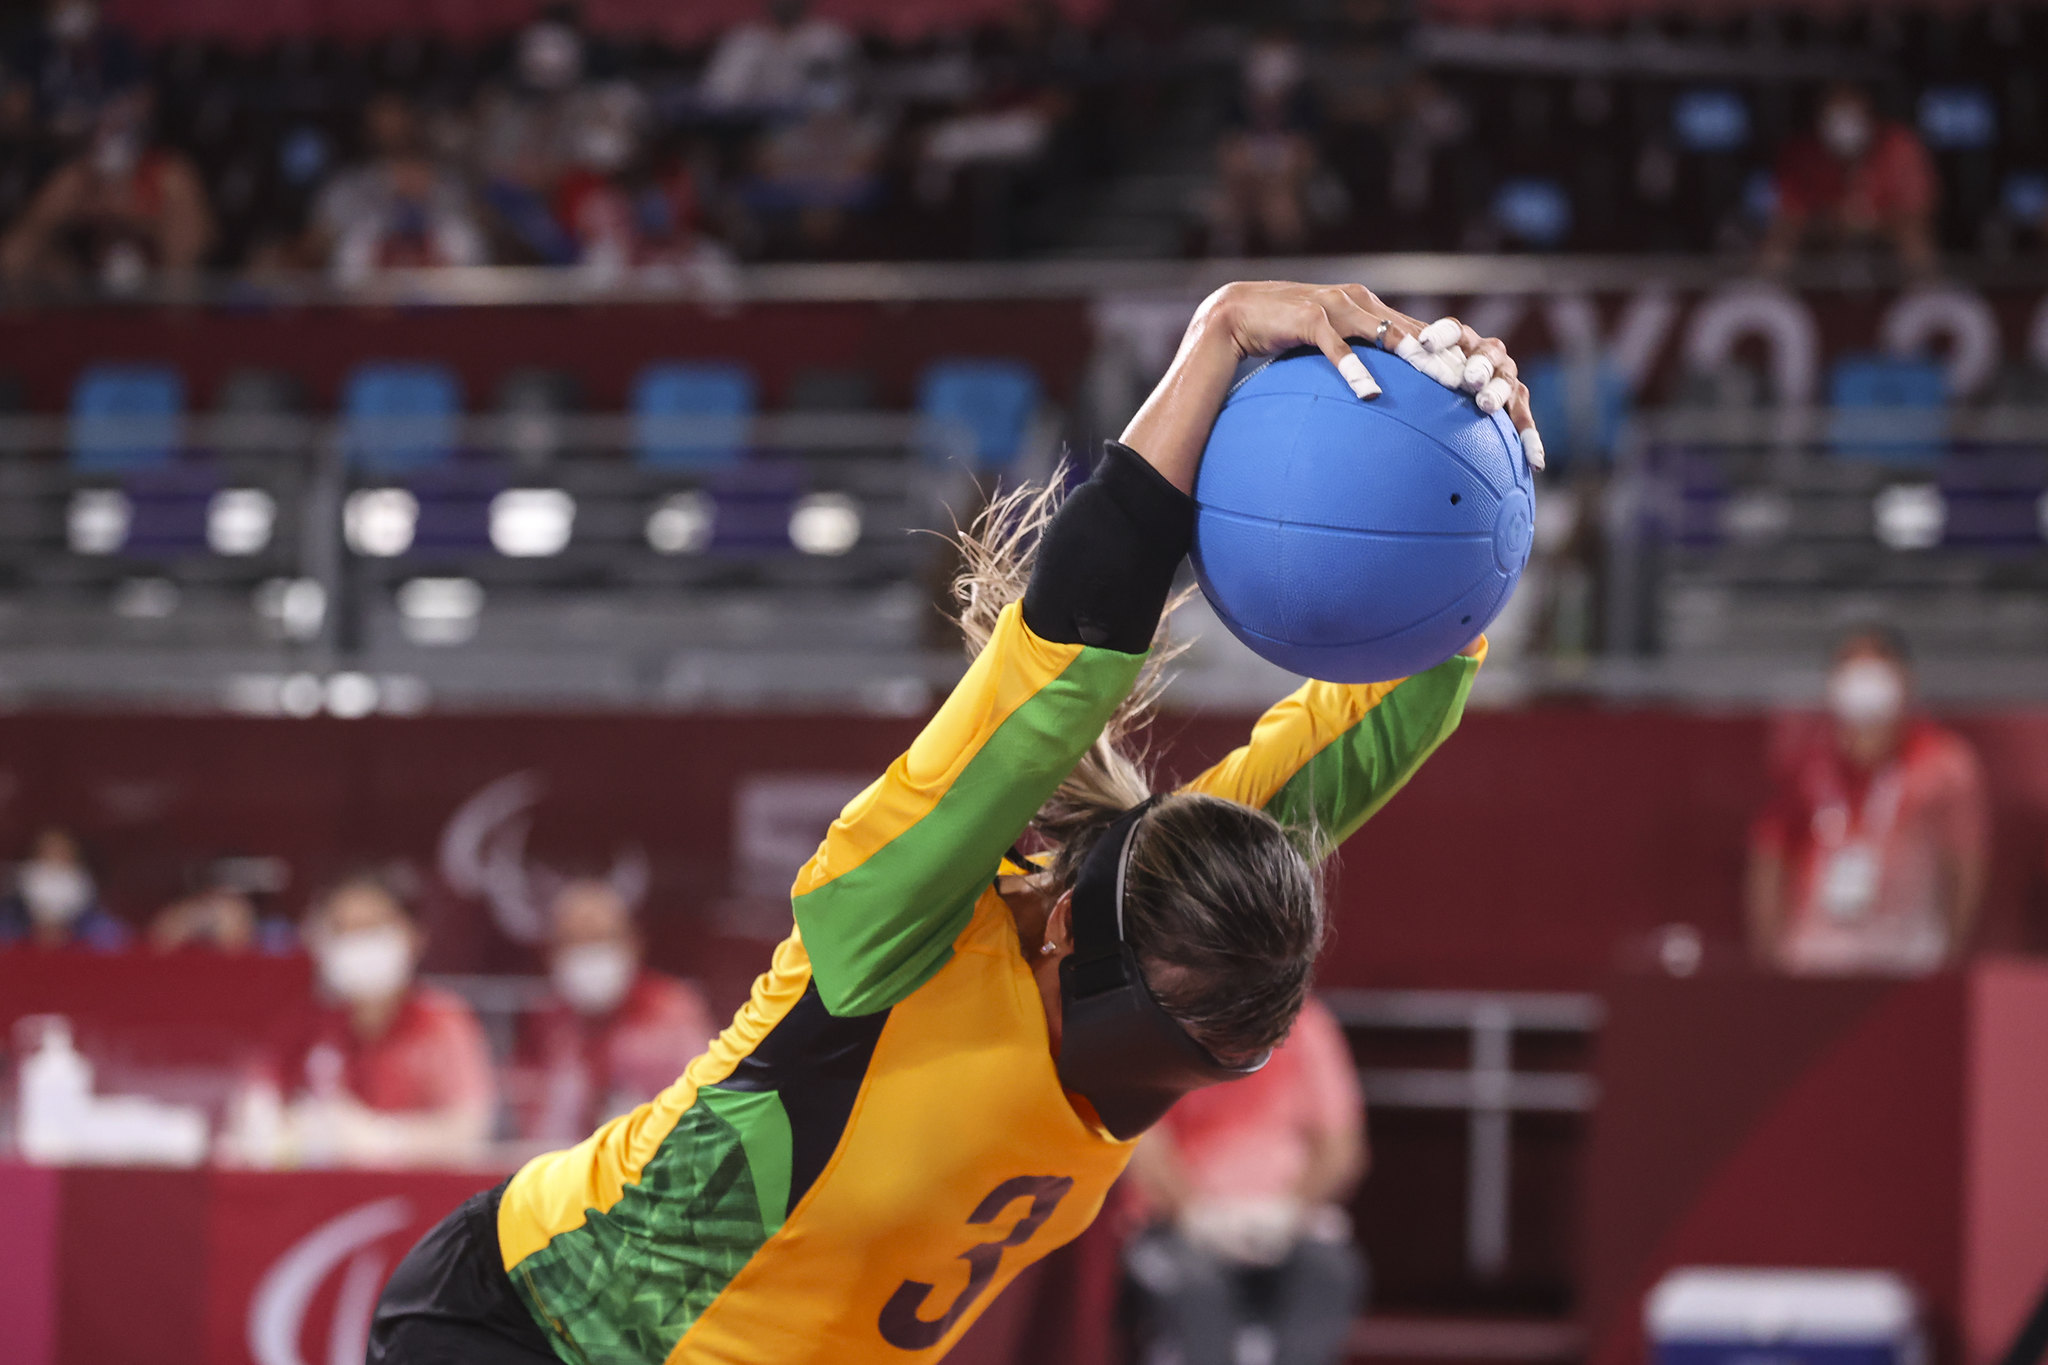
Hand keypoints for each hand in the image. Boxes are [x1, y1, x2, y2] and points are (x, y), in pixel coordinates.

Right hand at [1198, 283, 1543, 471]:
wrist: (1233, 315)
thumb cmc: (1281, 342)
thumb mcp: (1325, 357)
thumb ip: (1355, 370)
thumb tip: (1383, 411)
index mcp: (1370, 311)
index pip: (1423, 332)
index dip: (1456, 352)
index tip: (1484, 380)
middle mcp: (1360, 303)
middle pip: (1417, 331)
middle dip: (1451, 355)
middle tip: (1482, 383)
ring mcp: (1336, 308)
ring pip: (1386, 333)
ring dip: (1418, 356)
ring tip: (1444, 380)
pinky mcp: (1308, 320)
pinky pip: (1336, 350)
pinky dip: (1355, 370)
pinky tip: (1371, 395)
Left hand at [1402, 314, 1544, 471]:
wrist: (1443, 392)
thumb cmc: (1415, 384)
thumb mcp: (1403, 376)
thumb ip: (1387, 372)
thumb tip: (1360, 388)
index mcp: (1458, 339)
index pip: (1452, 331)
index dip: (1441, 336)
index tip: (1423, 344)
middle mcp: (1484, 352)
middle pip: (1485, 354)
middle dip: (1477, 366)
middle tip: (1468, 380)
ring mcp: (1502, 374)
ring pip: (1507, 381)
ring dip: (1497, 392)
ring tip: (1485, 406)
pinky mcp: (1514, 399)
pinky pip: (1523, 418)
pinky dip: (1529, 437)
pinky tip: (1535, 462)